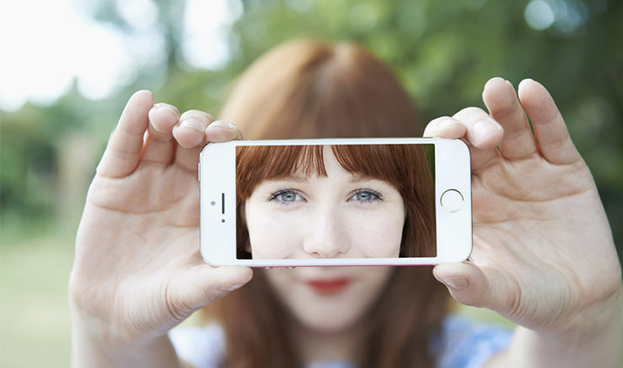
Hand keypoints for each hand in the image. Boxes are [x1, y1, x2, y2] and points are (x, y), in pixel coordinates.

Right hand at [69, 91, 251, 349]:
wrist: (115, 313)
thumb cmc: (163, 301)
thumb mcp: (190, 292)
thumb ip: (216, 281)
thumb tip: (246, 274)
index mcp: (209, 203)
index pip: (225, 163)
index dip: (228, 146)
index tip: (229, 139)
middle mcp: (181, 185)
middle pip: (196, 142)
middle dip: (199, 128)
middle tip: (197, 133)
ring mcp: (147, 180)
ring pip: (161, 136)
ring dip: (167, 119)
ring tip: (167, 121)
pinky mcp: (114, 182)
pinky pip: (125, 146)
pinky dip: (132, 122)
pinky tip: (142, 102)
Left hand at [426, 78, 621, 336]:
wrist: (579, 300)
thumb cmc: (527, 296)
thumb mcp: (500, 293)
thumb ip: (471, 284)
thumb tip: (442, 272)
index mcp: (464, 203)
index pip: (442, 165)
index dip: (436, 149)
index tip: (435, 141)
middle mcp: (491, 180)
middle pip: (470, 139)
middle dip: (467, 127)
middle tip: (470, 132)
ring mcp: (527, 170)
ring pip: (508, 128)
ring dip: (499, 107)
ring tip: (496, 89)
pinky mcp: (563, 167)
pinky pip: (550, 134)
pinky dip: (541, 111)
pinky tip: (531, 91)